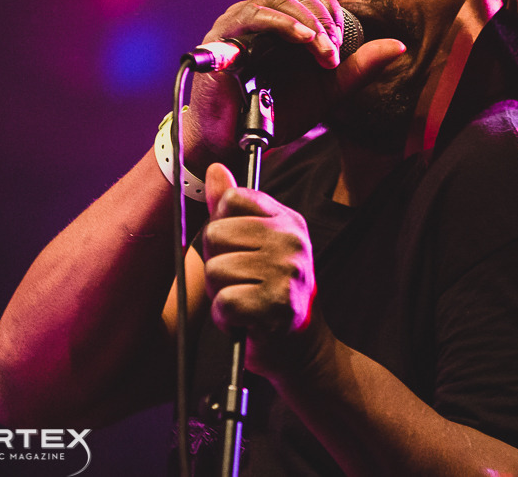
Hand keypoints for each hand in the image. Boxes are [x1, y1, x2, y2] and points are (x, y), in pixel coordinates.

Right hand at [182, 0, 405, 169]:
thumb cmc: (275, 112)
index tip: (338, 49)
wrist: (234, 141)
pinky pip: (255, 16)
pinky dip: (282, 23)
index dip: (334, 13)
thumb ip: (360, 67)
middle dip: (325, 20)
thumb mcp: (328, 90)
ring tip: (321, 50)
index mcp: (286, 22)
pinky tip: (302, 39)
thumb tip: (399, 46)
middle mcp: (263, 15)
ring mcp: (241, 21)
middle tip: (331, 55)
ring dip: (309, 23)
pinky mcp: (224, 34)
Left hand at [202, 162, 331, 377]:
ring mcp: (287, 272)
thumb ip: (233, 207)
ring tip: (245, 301)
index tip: (237, 248)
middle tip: (240, 281)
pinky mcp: (276, 305)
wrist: (302, 347)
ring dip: (221, 294)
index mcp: (288, 221)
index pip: (233, 200)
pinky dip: (226, 319)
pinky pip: (225, 302)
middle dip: (217, 263)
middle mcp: (292, 241)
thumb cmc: (272, 292)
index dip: (222, 226)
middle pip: (216, 234)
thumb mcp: (257, 243)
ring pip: (216, 270)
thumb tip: (215, 169)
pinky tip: (244, 321)